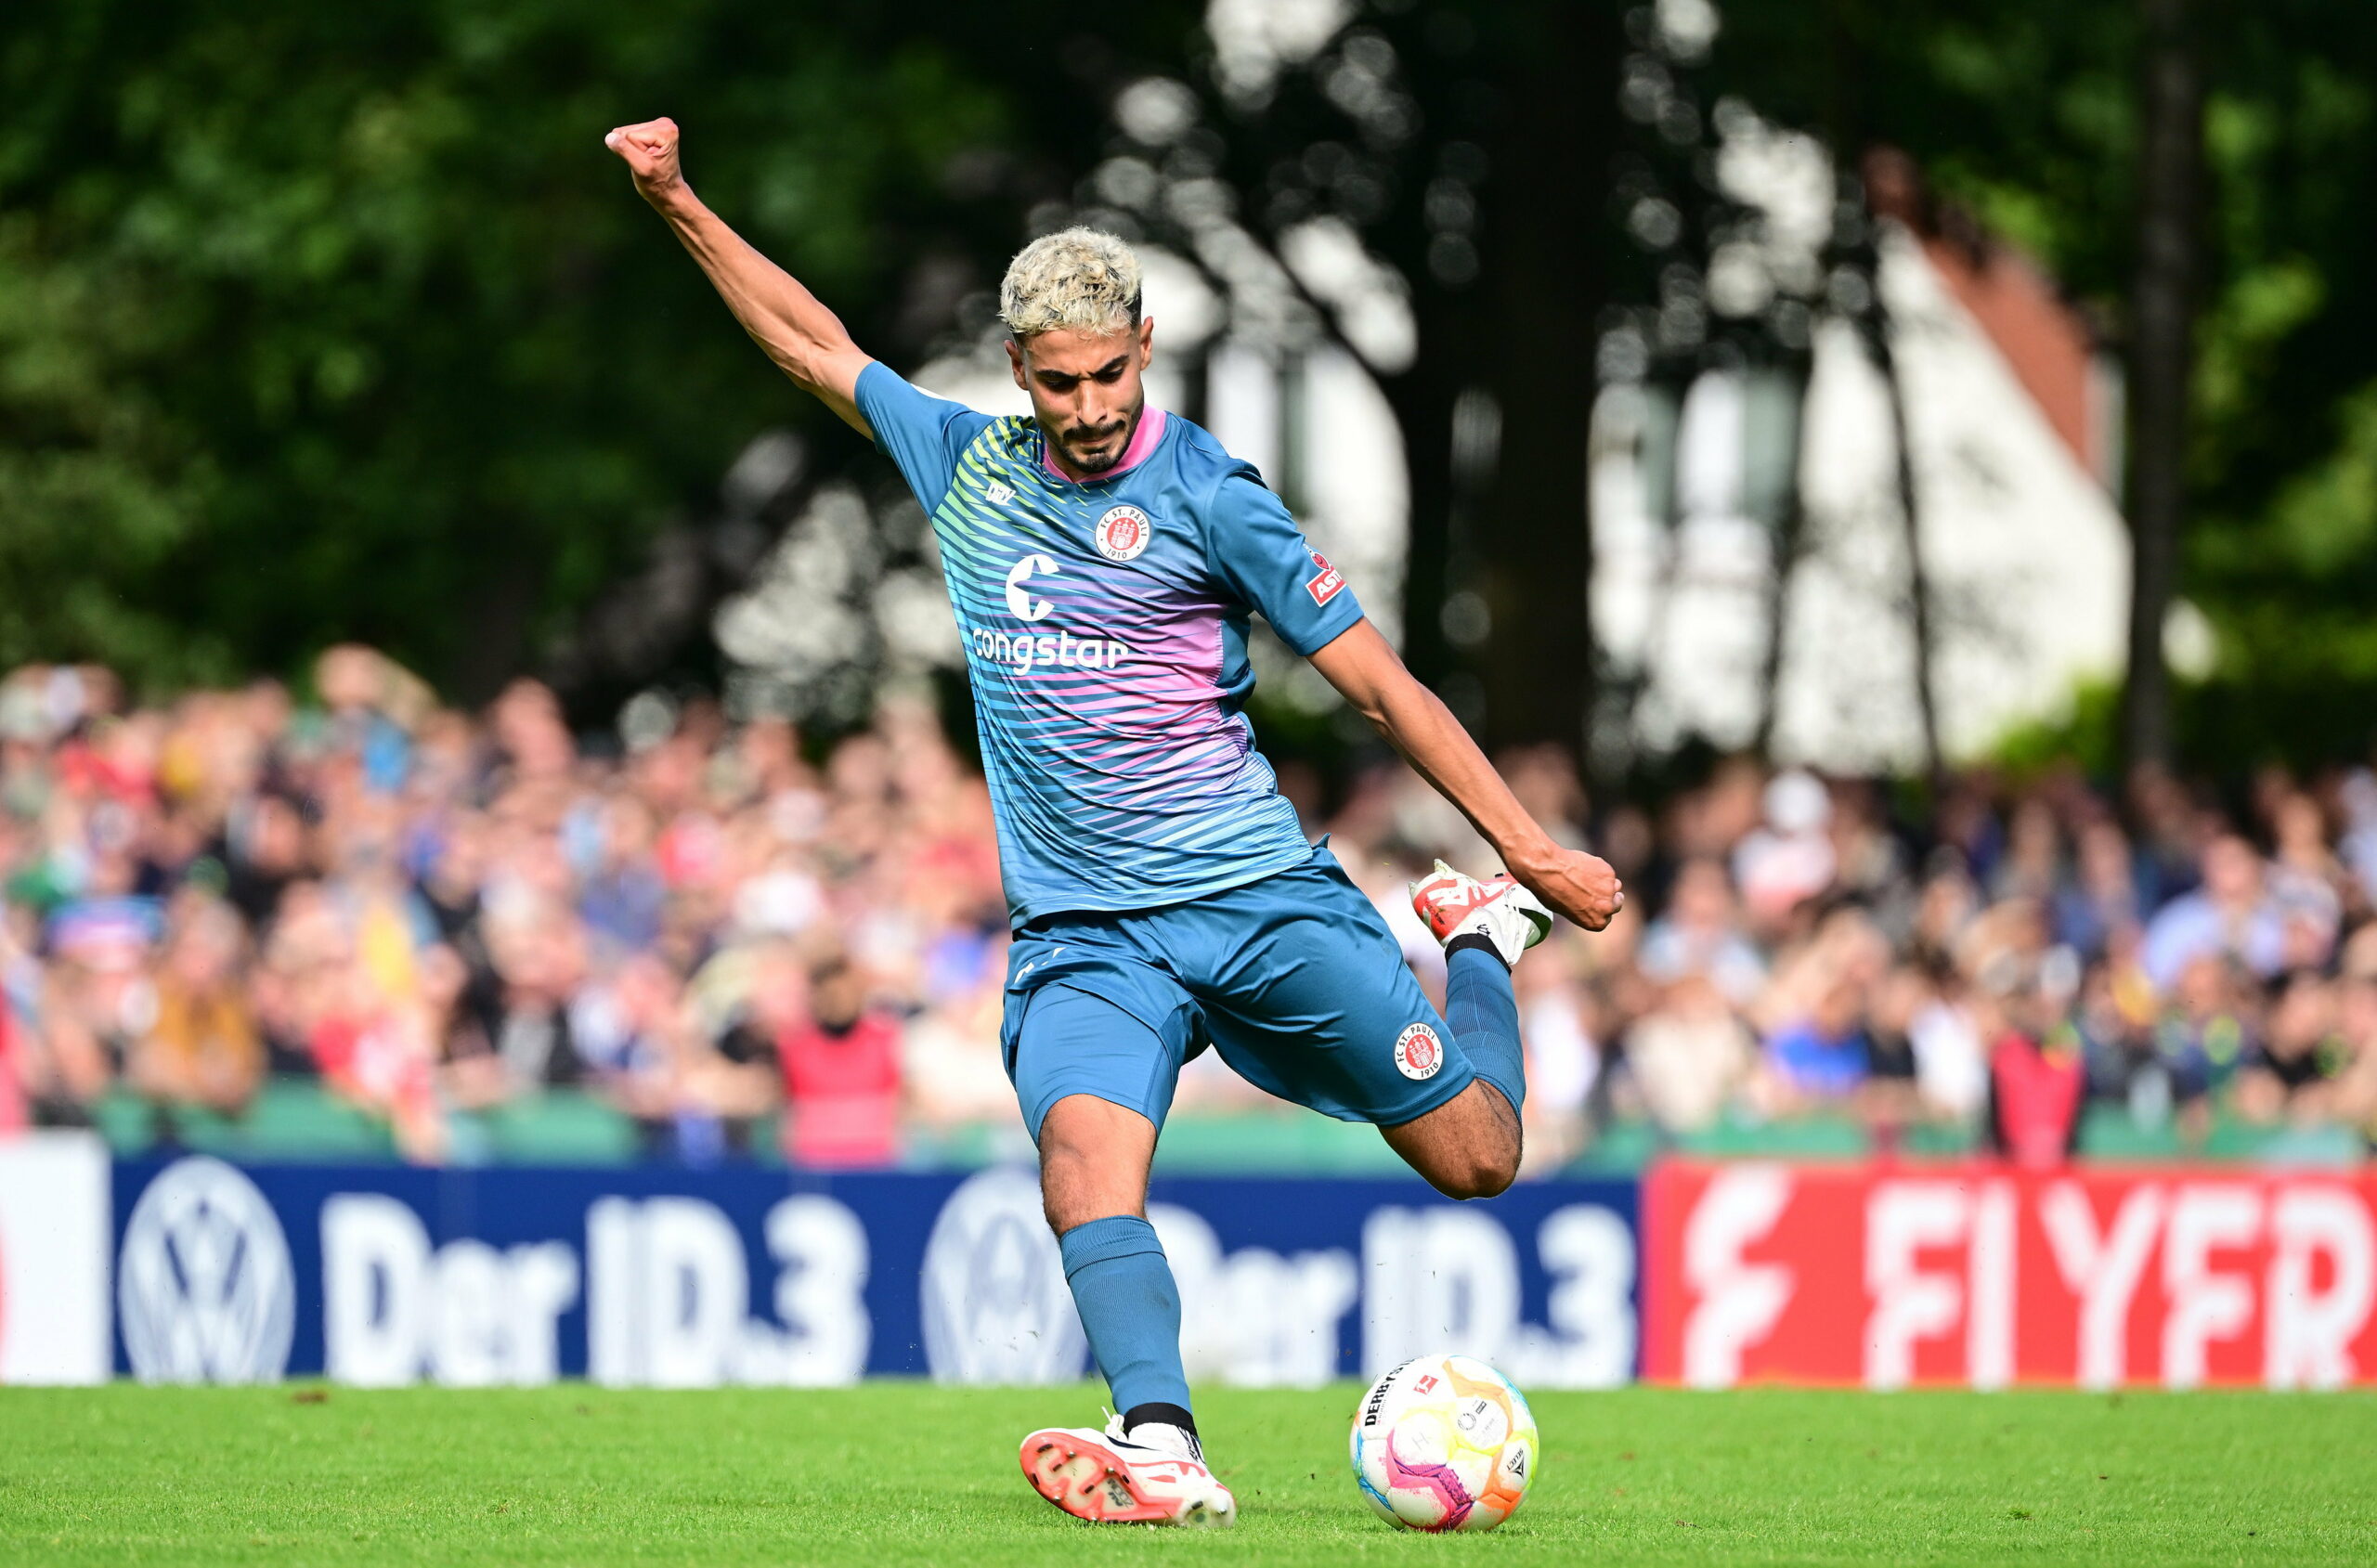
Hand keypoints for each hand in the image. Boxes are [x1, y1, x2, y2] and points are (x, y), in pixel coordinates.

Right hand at [605, 117, 684, 204]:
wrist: (668, 192)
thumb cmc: (658, 183)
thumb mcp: (641, 168)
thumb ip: (625, 150)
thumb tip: (610, 137)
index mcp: (665, 131)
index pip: (630, 135)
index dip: (634, 152)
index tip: (647, 162)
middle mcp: (664, 124)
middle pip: (628, 131)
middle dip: (632, 150)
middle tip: (646, 162)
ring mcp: (658, 125)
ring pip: (626, 133)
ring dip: (632, 149)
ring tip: (647, 160)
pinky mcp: (651, 129)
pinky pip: (628, 134)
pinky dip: (632, 147)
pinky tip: (645, 155)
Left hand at [1509, 843, 1624, 932]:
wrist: (1549, 870)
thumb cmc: (1550, 891)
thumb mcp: (1565, 910)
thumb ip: (1582, 911)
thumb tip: (1586, 903)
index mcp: (1597, 923)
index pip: (1607, 917)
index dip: (1601, 908)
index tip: (1595, 902)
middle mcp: (1607, 909)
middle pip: (1616, 903)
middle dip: (1608, 897)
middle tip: (1595, 888)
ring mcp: (1609, 890)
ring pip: (1615, 885)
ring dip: (1605, 882)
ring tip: (1586, 877)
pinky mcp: (1609, 873)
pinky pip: (1608, 872)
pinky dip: (1599, 869)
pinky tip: (1584, 867)